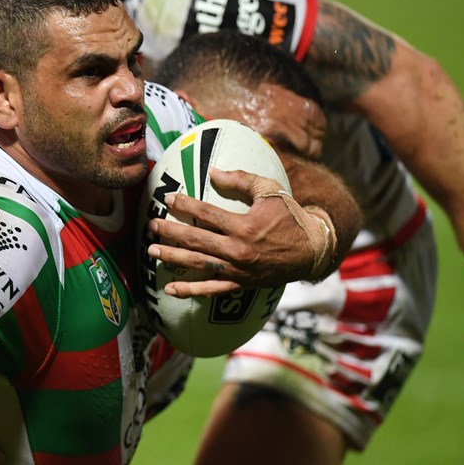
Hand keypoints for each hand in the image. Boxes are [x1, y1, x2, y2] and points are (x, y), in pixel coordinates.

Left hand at [146, 168, 325, 297]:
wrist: (312, 250)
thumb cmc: (290, 216)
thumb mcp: (270, 191)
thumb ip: (241, 180)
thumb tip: (213, 173)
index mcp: (244, 226)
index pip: (206, 214)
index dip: (184, 205)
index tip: (167, 199)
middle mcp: (237, 250)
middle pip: (195, 240)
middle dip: (169, 232)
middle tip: (150, 225)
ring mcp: (238, 270)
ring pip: (198, 264)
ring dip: (172, 258)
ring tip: (151, 251)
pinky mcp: (241, 283)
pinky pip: (211, 290)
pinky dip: (190, 290)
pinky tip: (170, 288)